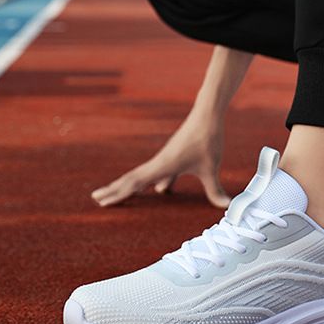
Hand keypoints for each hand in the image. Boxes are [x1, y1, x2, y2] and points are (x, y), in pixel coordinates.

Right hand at [90, 110, 230, 209]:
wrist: (207, 115)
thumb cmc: (207, 140)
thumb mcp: (211, 167)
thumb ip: (215, 189)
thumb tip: (226, 207)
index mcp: (162, 166)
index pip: (135, 183)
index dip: (118, 193)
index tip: (101, 201)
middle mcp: (159, 163)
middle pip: (132, 179)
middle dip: (115, 190)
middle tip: (96, 199)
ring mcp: (165, 159)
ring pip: (142, 175)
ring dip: (129, 185)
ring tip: (117, 193)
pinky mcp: (173, 156)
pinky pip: (158, 172)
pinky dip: (152, 182)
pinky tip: (159, 191)